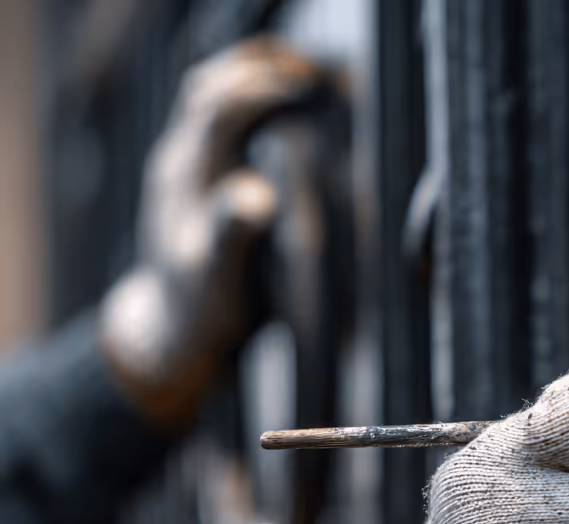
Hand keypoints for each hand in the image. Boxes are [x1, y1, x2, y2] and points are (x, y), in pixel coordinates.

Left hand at [99, 39, 325, 424]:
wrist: (176, 330)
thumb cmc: (205, 309)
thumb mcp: (220, 280)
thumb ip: (232, 235)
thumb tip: (256, 195)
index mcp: (187, 181)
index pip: (218, 111)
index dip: (262, 91)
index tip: (309, 90)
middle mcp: (181, 163)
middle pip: (209, 88)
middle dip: (258, 69)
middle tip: (313, 72)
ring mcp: (186, 167)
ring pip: (209, 96)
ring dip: (251, 77)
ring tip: (302, 75)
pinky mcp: (198, 177)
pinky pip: (218, 119)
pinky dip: (249, 99)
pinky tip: (284, 105)